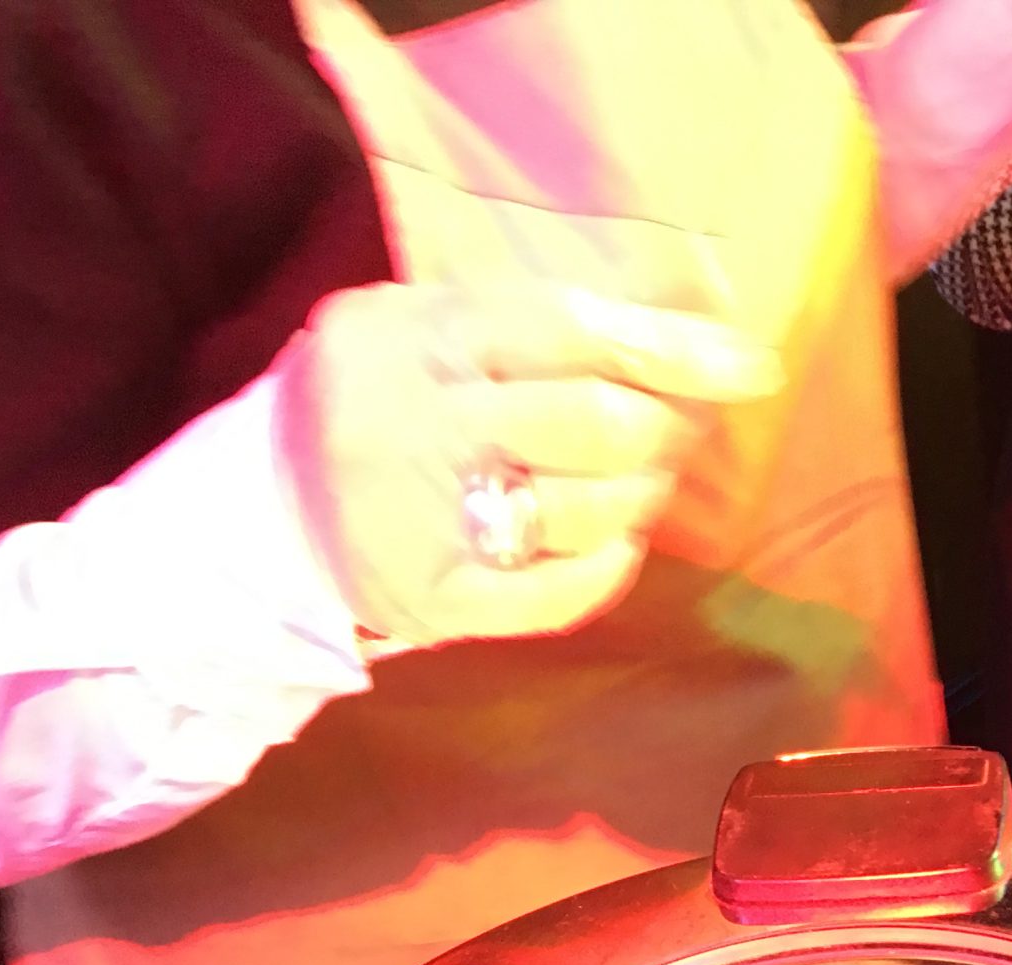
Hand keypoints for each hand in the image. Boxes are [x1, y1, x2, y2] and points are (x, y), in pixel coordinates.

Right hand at [272, 280, 782, 647]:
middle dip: (662, 430)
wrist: (259, 512)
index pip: (572, 327)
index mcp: (417, 334)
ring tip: (638, 485)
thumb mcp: (432, 326)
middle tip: (678, 434)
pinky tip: (611, 542)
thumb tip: (689, 325)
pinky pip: (558, 590)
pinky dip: (606, 565)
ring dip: (640, 498)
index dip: (674, 348)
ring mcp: (418, 517)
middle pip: (591, 422)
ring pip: (584, 509)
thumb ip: (542, 319)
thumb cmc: (380, 402)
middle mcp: (412, 421)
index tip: (751, 367)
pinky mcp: (434, 598)